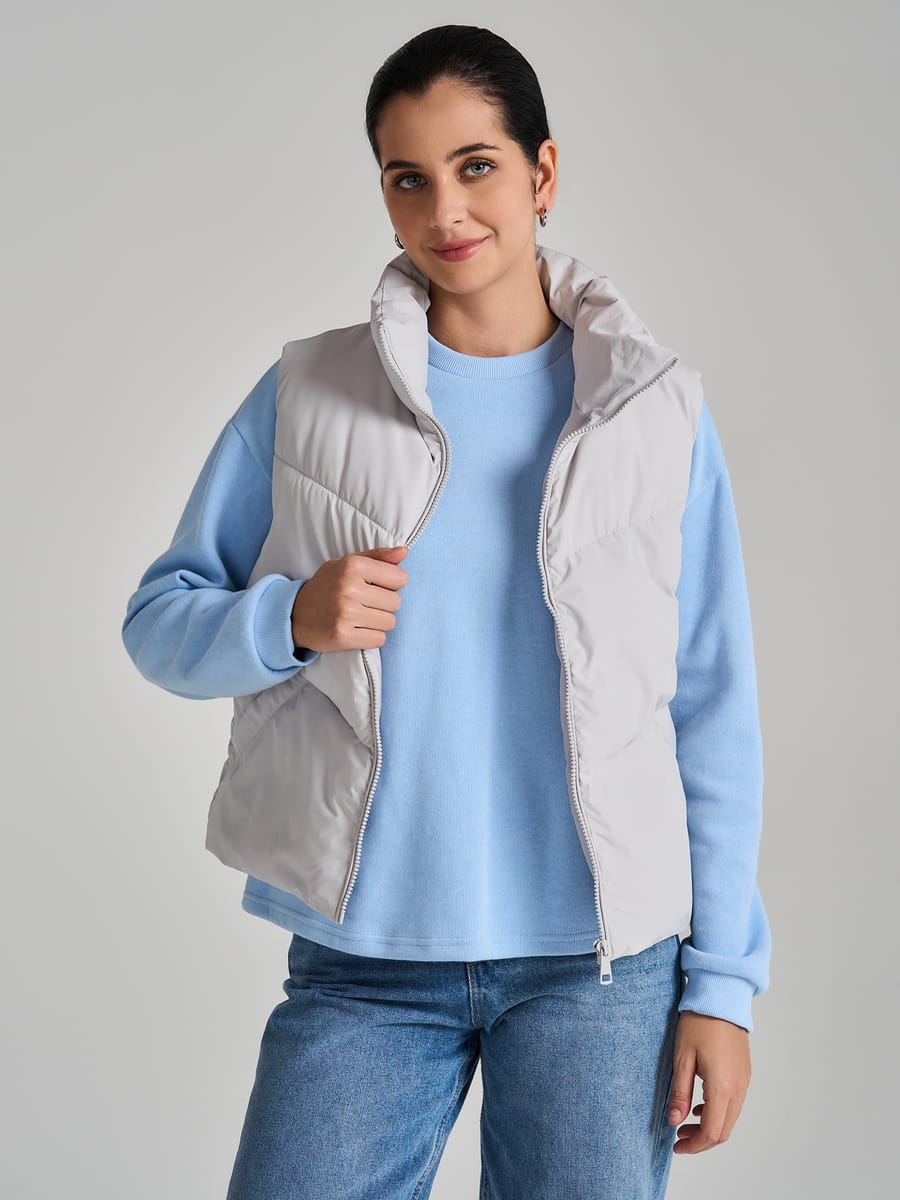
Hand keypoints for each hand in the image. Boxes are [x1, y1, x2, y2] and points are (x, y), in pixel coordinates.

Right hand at [291, 545, 408, 653]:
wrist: (294, 615)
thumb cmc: (327, 587)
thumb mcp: (347, 564)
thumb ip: (377, 557)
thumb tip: (404, 552)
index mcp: (352, 566)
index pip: (400, 578)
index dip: (391, 584)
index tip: (375, 587)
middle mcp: (349, 588)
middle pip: (396, 603)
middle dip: (384, 605)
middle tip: (365, 604)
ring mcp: (345, 614)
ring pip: (389, 622)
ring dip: (378, 622)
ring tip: (360, 617)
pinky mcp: (342, 637)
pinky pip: (379, 640)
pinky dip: (371, 637)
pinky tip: (357, 630)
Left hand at [667, 1011, 751, 1153]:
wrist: (721, 997)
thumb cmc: (699, 1023)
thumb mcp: (682, 1058)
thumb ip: (680, 1093)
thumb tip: (674, 1121)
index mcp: (722, 1087)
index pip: (712, 1132)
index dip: (694, 1145)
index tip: (677, 1146)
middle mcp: (738, 1088)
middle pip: (724, 1130)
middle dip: (702, 1140)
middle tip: (679, 1138)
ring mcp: (744, 1080)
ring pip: (730, 1118)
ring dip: (710, 1126)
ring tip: (686, 1121)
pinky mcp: (744, 1072)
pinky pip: (734, 1103)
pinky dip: (718, 1111)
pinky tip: (700, 1104)